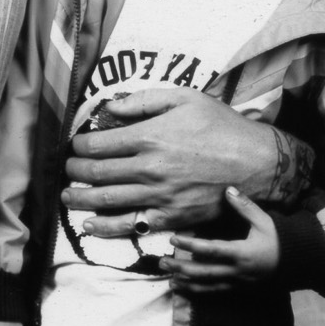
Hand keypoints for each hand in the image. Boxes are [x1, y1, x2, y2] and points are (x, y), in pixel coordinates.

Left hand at [61, 87, 302, 239]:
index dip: (79, 147)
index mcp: (149, 136)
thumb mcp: (185, 98)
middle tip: (69, 171)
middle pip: (96, 174)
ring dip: (80, 200)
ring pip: (106, 201)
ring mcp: (158, 196)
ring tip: (67, 196)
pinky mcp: (171, 217)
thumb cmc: (221, 126)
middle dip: (74, 172)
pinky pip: (131, 226)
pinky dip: (106, 228)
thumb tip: (110, 107)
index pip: (97, 145)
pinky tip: (90, 226)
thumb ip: (144, 99)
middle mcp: (148, 168)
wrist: (257, 163)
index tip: (76, 146)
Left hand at [167, 186, 280, 288]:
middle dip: (181, 269)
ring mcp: (236, 283)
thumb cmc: (279, 240)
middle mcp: (236, 271)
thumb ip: (245, 207)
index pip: (210, 250)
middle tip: (162, 263)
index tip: (173, 240)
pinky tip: (184, 290)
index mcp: (241, 253)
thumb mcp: (264, 221)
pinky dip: (198, 292)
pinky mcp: (237, 288)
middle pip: (203, 272)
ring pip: (207, 286)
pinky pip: (214, 292)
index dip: (190, 246)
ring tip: (168, 280)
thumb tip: (228, 190)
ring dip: (186, 283)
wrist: (297, 264)